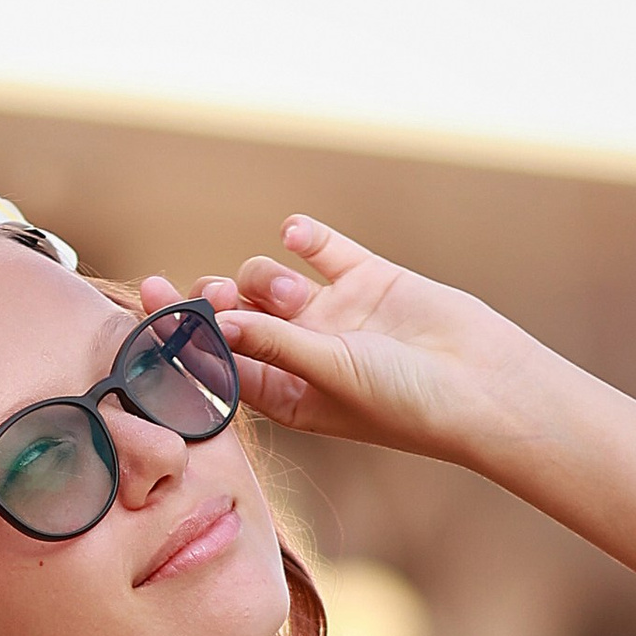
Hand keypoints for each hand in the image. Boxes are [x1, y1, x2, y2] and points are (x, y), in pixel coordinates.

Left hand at [140, 217, 523, 461]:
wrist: (487, 386)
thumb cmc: (407, 403)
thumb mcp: (331, 376)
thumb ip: (274, 344)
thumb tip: (214, 323)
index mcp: (288, 395)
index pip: (219, 362)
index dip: (182, 335)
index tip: (148, 301)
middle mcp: (306, 355)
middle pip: (238, 317)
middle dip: (216, 301)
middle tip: (209, 292)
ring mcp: (337, 316)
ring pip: (273, 281)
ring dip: (267, 278)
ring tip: (292, 294)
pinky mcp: (370, 281)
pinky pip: (325, 250)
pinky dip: (305, 237)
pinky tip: (294, 232)